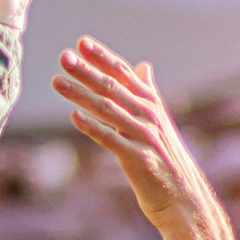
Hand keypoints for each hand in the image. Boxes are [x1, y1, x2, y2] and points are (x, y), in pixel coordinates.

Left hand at [52, 38, 213, 233]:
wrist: (182, 197)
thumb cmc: (164, 158)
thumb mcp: (158, 121)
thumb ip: (147, 93)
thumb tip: (143, 66)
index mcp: (151, 103)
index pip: (124, 73)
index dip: (102, 57)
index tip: (81, 42)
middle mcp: (149, 115)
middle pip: (113, 87)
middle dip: (86, 71)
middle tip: (63, 57)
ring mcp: (144, 136)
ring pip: (108, 110)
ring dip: (81, 95)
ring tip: (57, 82)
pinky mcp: (138, 159)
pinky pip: (111, 140)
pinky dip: (93, 127)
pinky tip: (74, 116)